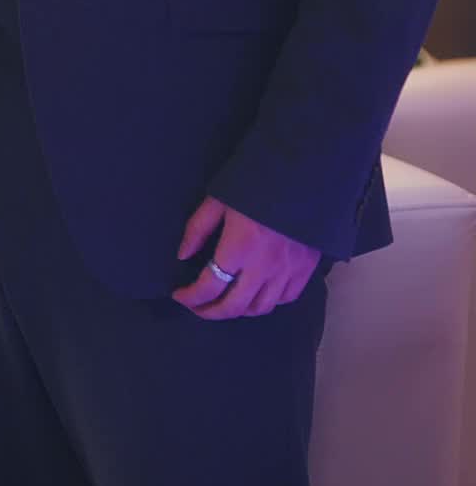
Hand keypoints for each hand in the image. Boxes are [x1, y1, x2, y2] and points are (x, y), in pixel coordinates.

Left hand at [172, 195, 320, 319]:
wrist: (303, 173)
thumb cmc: (255, 182)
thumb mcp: (219, 199)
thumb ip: (198, 229)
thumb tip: (182, 255)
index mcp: (239, 247)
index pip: (209, 286)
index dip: (190, 297)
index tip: (179, 295)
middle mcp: (263, 267)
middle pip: (233, 306)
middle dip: (210, 312)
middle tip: (198, 307)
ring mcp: (287, 271)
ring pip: (260, 308)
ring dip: (239, 310)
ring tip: (226, 302)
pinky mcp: (306, 268)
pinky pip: (286, 298)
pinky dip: (268, 302)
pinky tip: (257, 294)